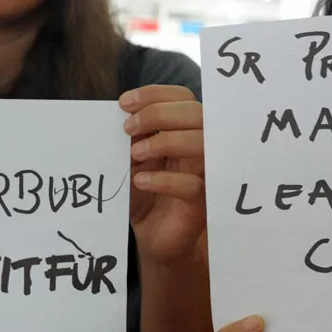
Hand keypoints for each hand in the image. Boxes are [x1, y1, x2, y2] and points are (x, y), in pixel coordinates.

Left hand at [123, 85, 205, 263]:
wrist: (152, 236)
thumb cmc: (146, 192)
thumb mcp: (133, 159)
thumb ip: (133, 136)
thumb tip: (124, 113)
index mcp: (186, 129)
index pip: (182, 96)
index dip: (154, 94)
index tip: (124, 104)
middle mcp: (202, 146)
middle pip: (195, 114)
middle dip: (158, 114)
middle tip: (127, 129)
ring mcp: (206, 174)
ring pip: (201, 144)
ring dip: (164, 142)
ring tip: (135, 154)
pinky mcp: (203, 203)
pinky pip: (193, 185)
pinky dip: (164, 180)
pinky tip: (140, 182)